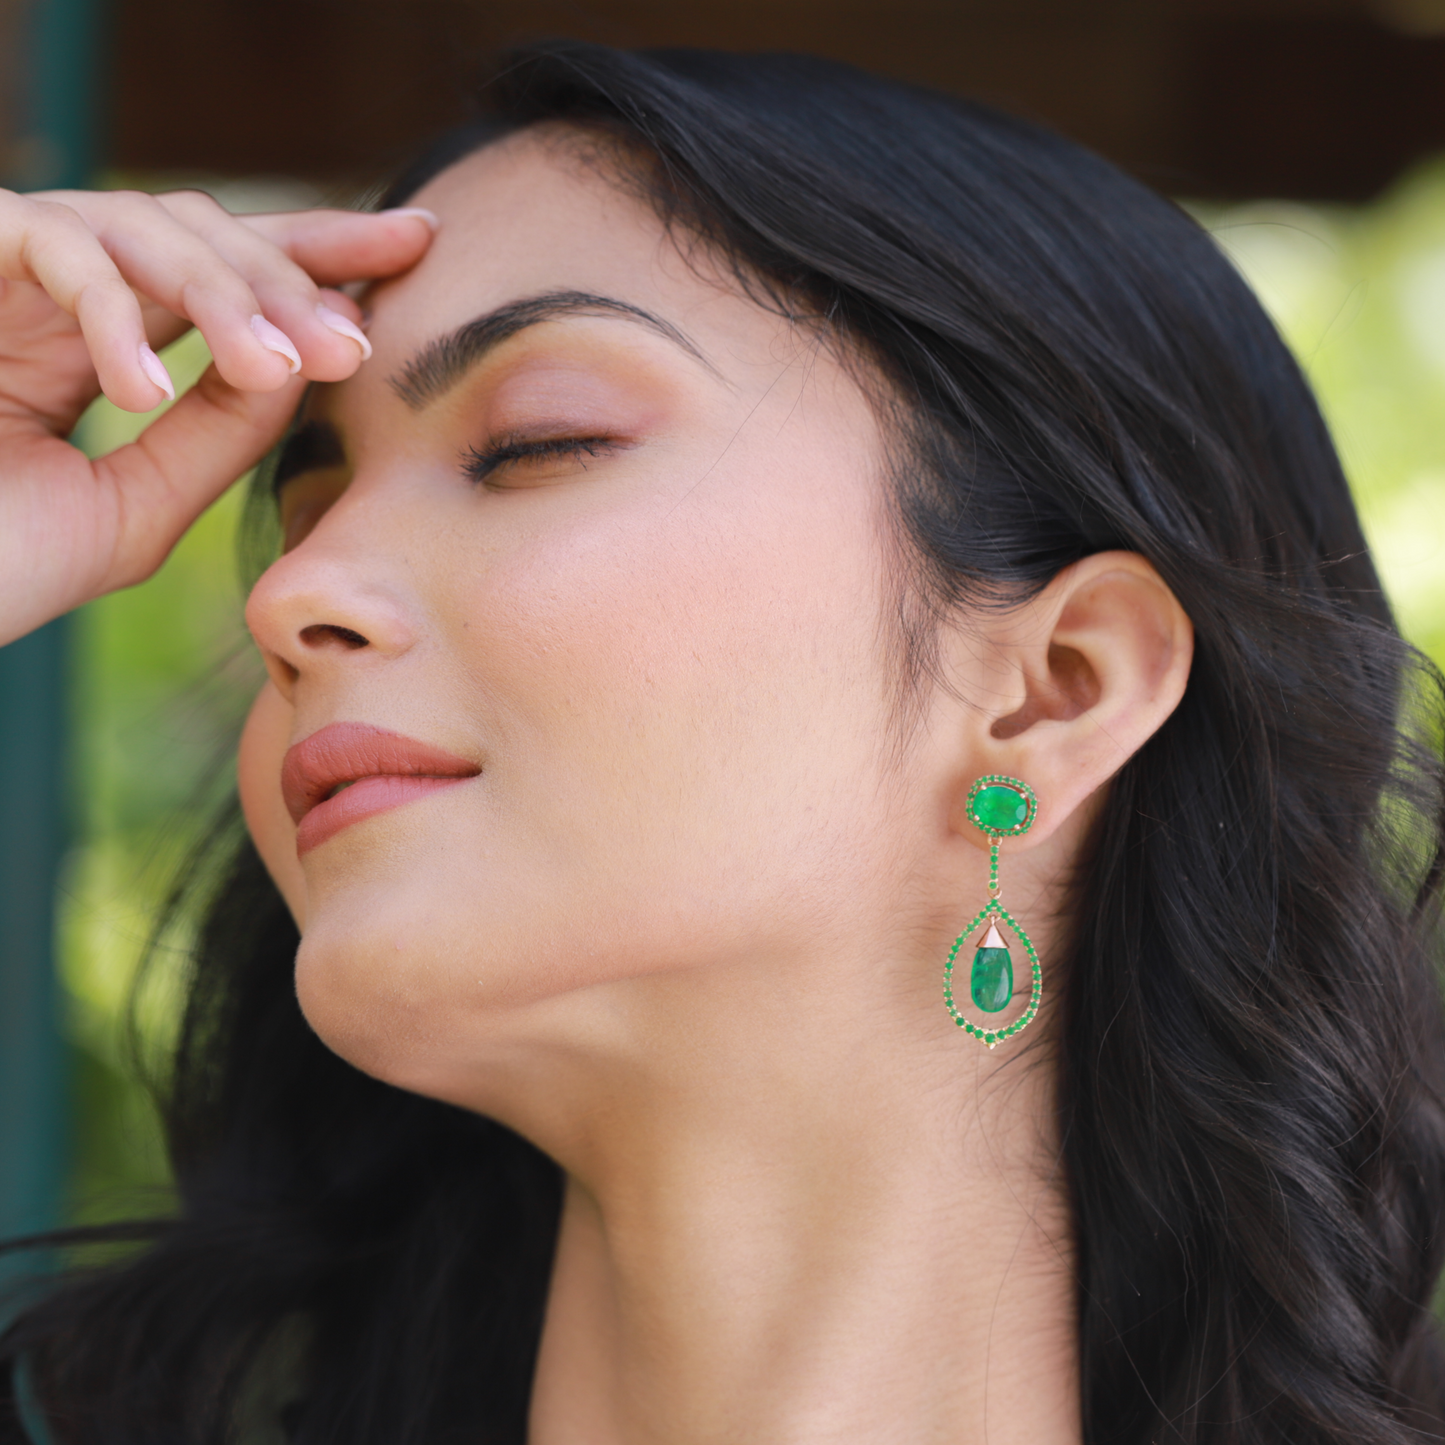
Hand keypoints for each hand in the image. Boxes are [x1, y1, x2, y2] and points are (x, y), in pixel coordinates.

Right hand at [0, 187, 436, 646]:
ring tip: (277, 366)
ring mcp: (5, 270)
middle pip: (202, 231)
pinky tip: (142, 386)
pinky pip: (48, 244)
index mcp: (107, 344)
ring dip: (221, 294)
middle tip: (357, 340)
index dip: (322, 253)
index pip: (228, 278)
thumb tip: (303, 368)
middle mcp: (62, 293)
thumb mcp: (138, 507)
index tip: (417, 246)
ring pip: (140, 226)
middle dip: (290, 277)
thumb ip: (218, 438)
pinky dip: (107, 311)